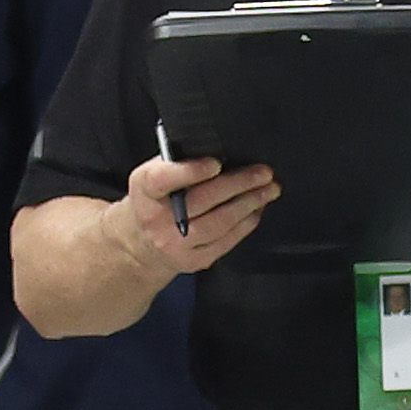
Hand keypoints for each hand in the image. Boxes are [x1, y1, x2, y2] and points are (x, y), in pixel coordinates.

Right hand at [108, 155, 276, 277]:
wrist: (141, 243)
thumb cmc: (156, 200)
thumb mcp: (155, 175)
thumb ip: (180, 162)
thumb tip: (221, 149)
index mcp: (146, 190)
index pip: (163, 179)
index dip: (190, 171)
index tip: (216, 163)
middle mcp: (157, 219)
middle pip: (202, 200)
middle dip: (239, 184)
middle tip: (264, 173)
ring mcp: (174, 243)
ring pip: (219, 223)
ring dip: (250, 203)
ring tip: (269, 190)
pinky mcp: (192, 260)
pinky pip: (226, 241)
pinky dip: (246, 223)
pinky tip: (256, 210)